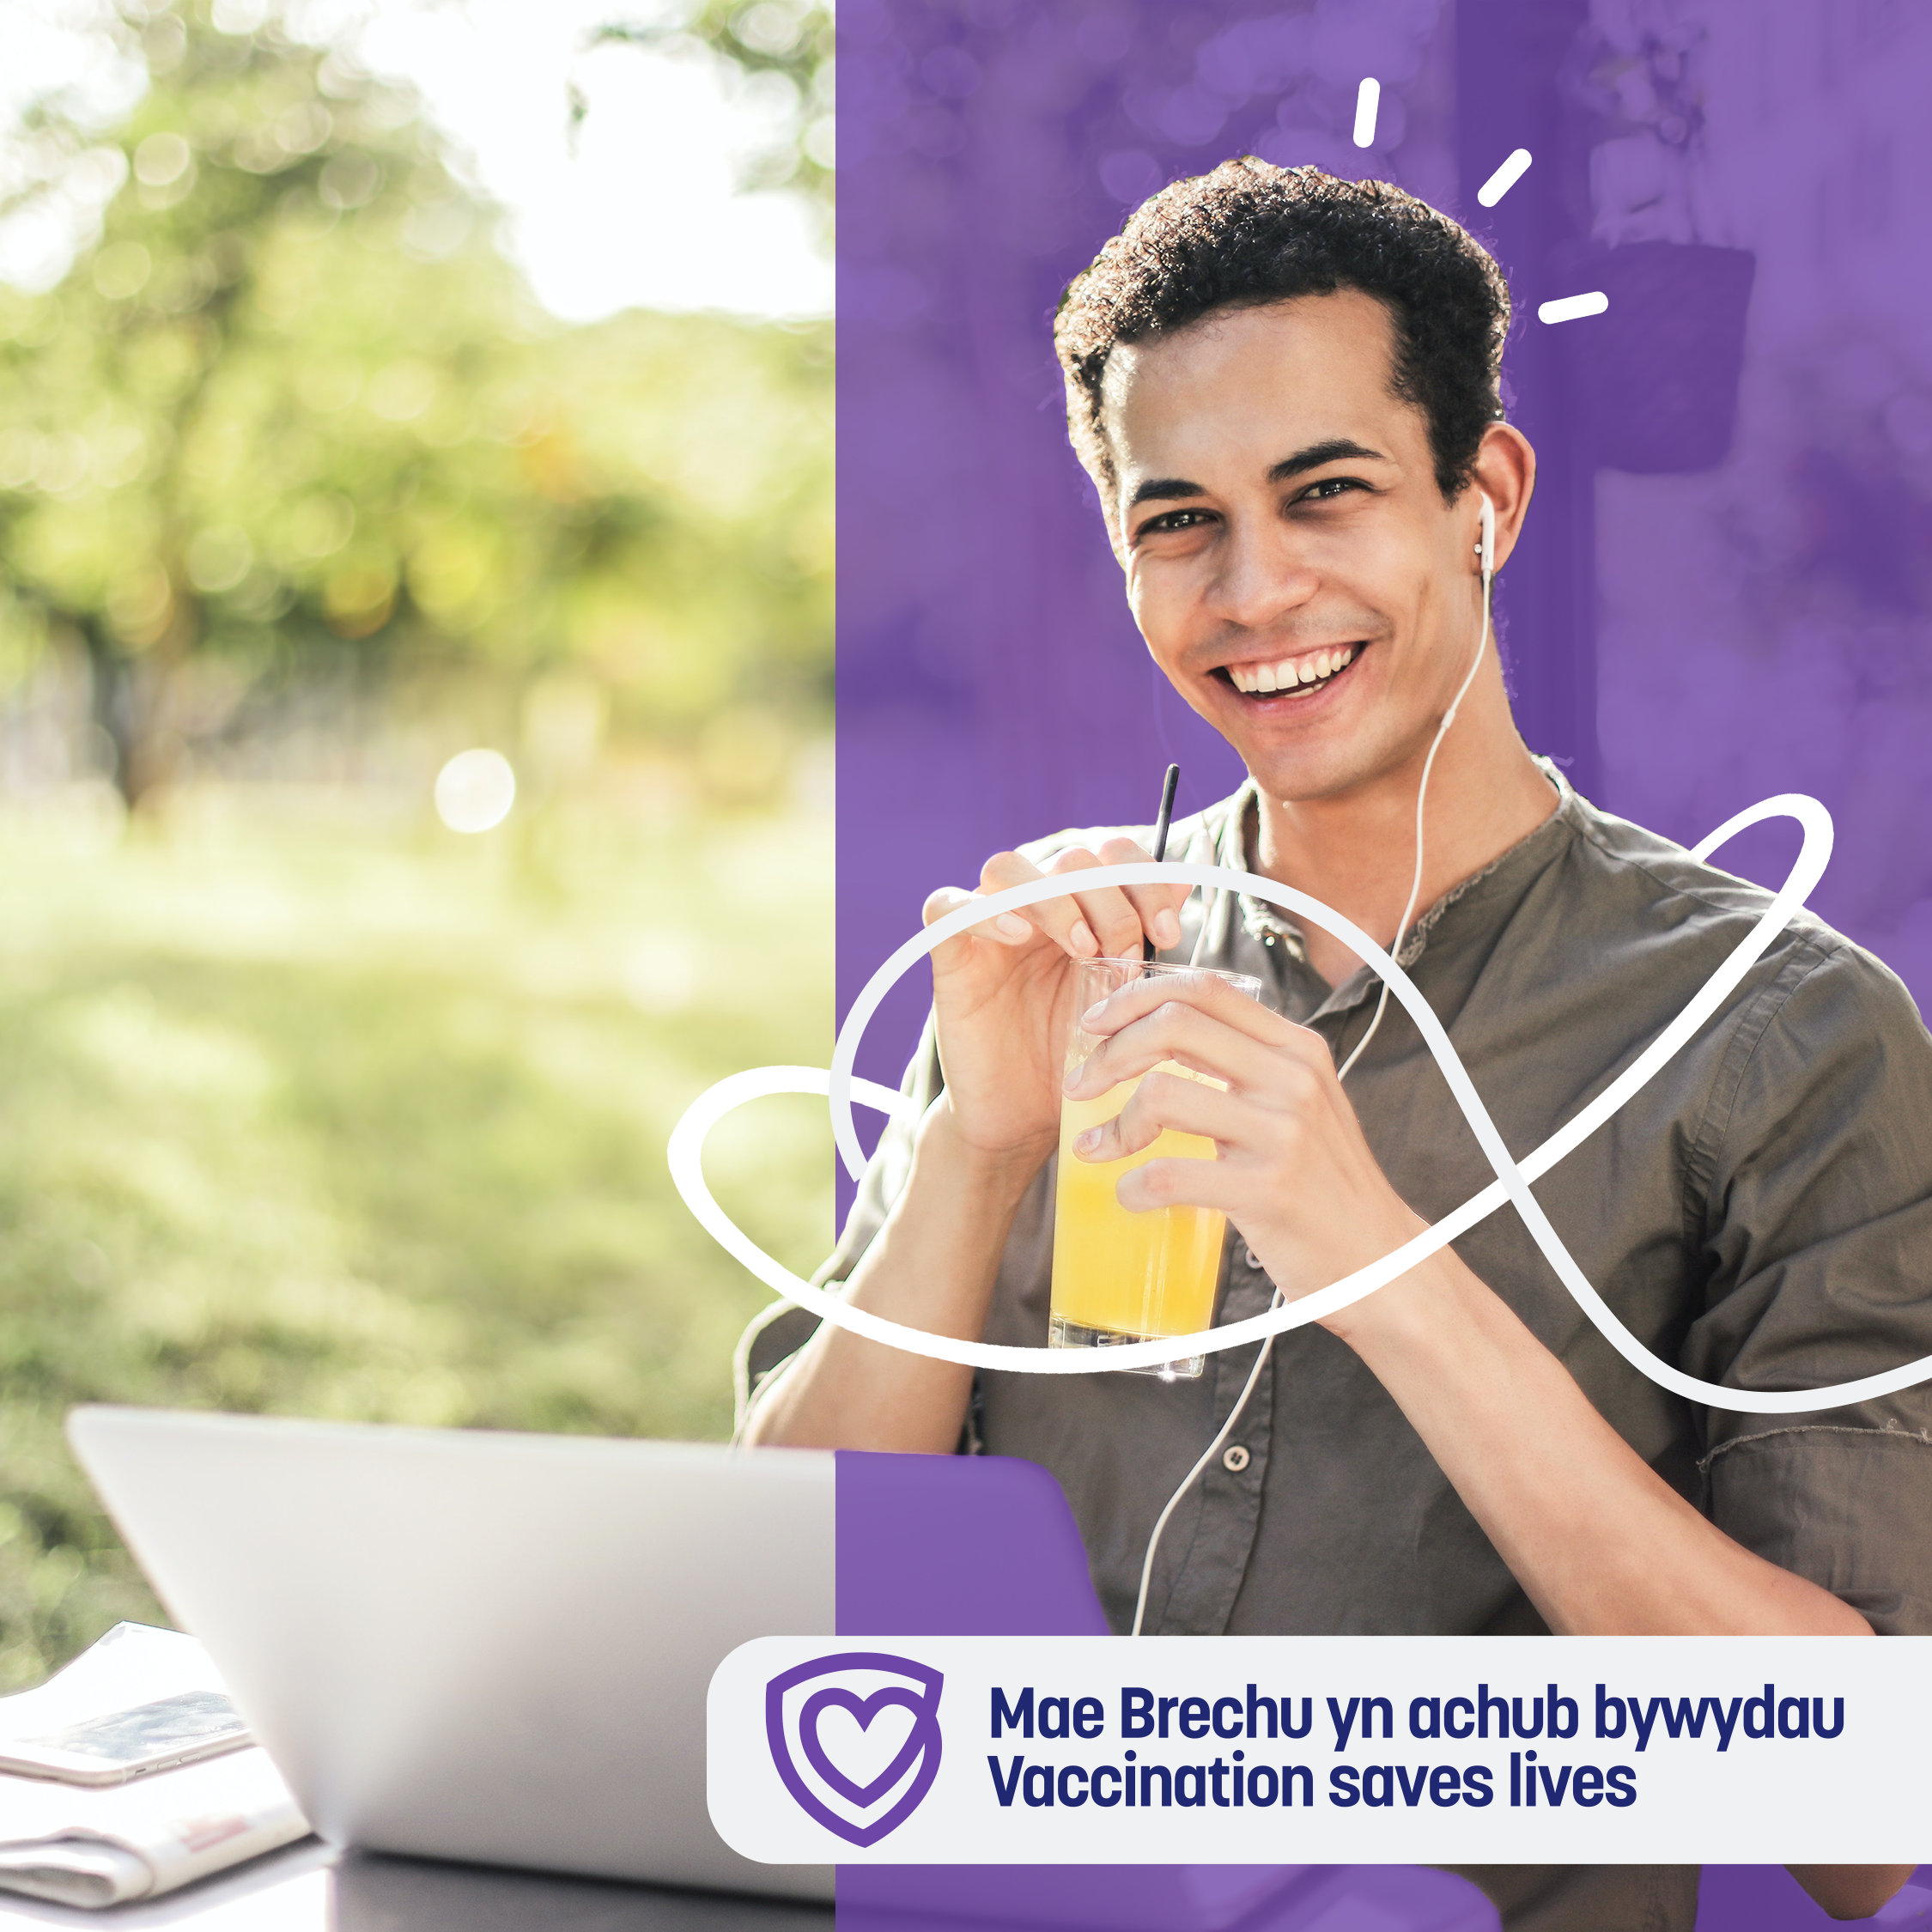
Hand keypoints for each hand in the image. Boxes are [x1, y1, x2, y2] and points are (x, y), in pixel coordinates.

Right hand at [920, 840, 1190, 1171]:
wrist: (1029, 1119)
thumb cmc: (1079, 1060)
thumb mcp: (1127, 1000)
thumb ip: (1146, 942)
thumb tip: (1184, 882)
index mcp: (1081, 910)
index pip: (1110, 854)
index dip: (1144, 877)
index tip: (1169, 931)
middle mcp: (1034, 910)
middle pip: (1068, 858)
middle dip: (1111, 900)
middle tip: (1127, 957)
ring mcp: (989, 931)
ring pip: (1007, 868)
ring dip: (1055, 899)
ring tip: (1083, 950)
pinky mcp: (952, 961)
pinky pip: (945, 908)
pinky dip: (983, 910)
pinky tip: (1018, 937)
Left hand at [1062, 968, 1426, 1330]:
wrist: (1381, 1260)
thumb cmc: (1324, 1184)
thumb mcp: (1298, 1104)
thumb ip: (1245, 1066)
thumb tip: (1159, 1036)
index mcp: (1296, 1048)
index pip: (1204, 989)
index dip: (1137, 996)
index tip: (1095, 1024)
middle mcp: (1293, 1078)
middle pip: (1174, 1025)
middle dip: (1110, 1052)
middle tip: (1080, 1085)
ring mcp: (1283, 1133)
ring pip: (1163, 1094)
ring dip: (1113, 1124)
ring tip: (1097, 1149)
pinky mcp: (1268, 1190)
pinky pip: (1170, 1175)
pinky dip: (1134, 1187)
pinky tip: (1131, 1197)